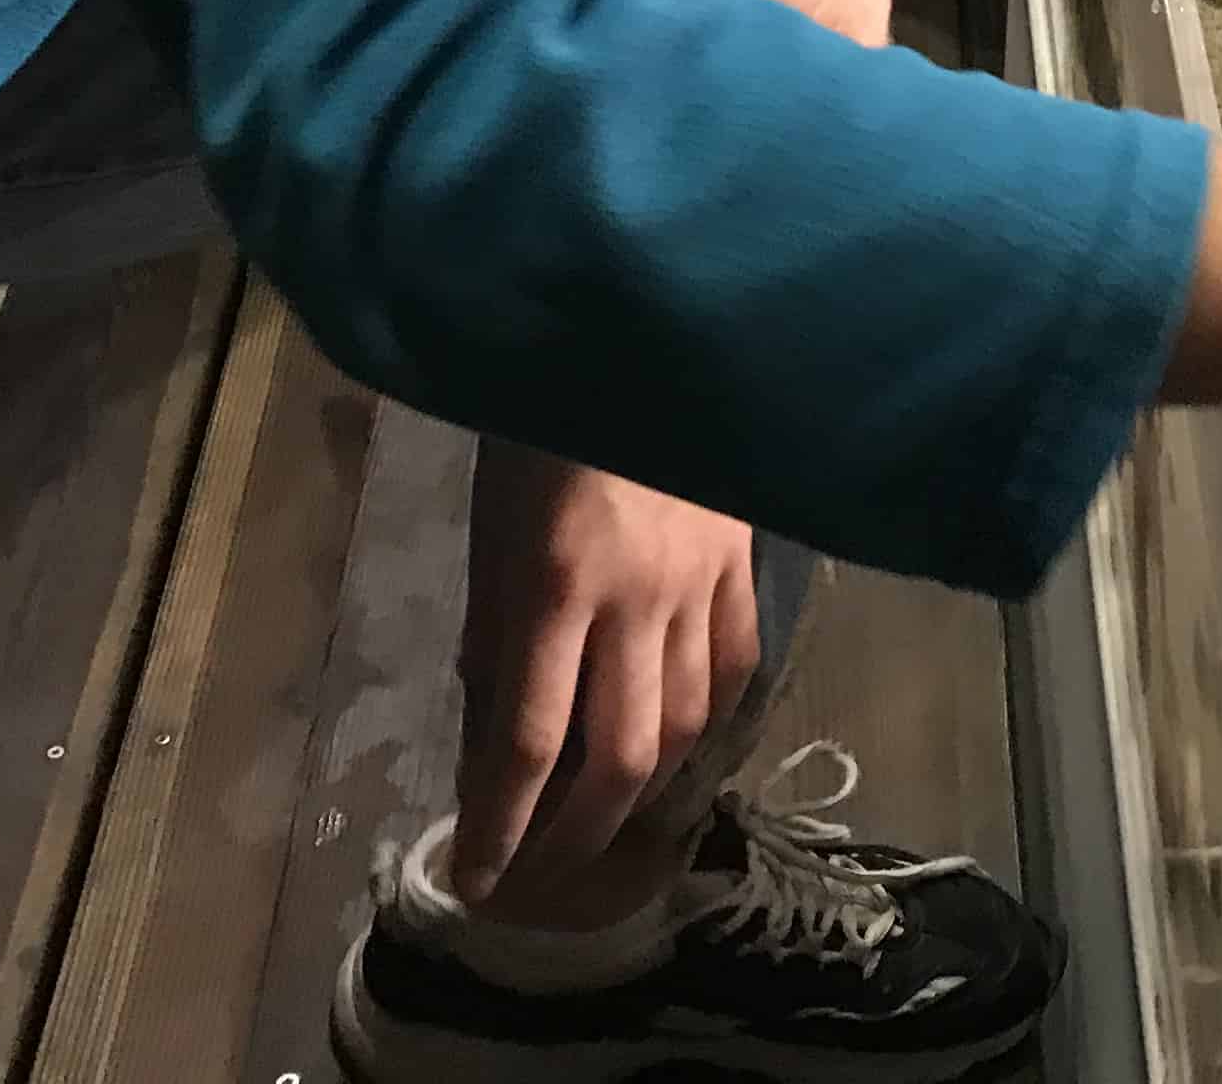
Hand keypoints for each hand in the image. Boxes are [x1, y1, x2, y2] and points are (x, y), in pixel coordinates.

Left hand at [453, 441, 763, 895]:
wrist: (629, 340)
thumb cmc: (538, 431)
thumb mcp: (490, 532)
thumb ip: (495, 636)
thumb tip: (494, 739)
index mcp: (555, 585)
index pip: (529, 739)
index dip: (503, 824)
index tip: (480, 880)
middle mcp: (634, 598)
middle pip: (621, 753)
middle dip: (579, 834)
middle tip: (546, 875)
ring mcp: (698, 582)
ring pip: (689, 722)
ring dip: (646, 791)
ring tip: (610, 823)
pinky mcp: (741, 560)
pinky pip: (735, 663)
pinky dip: (709, 720)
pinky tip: (685, 746)